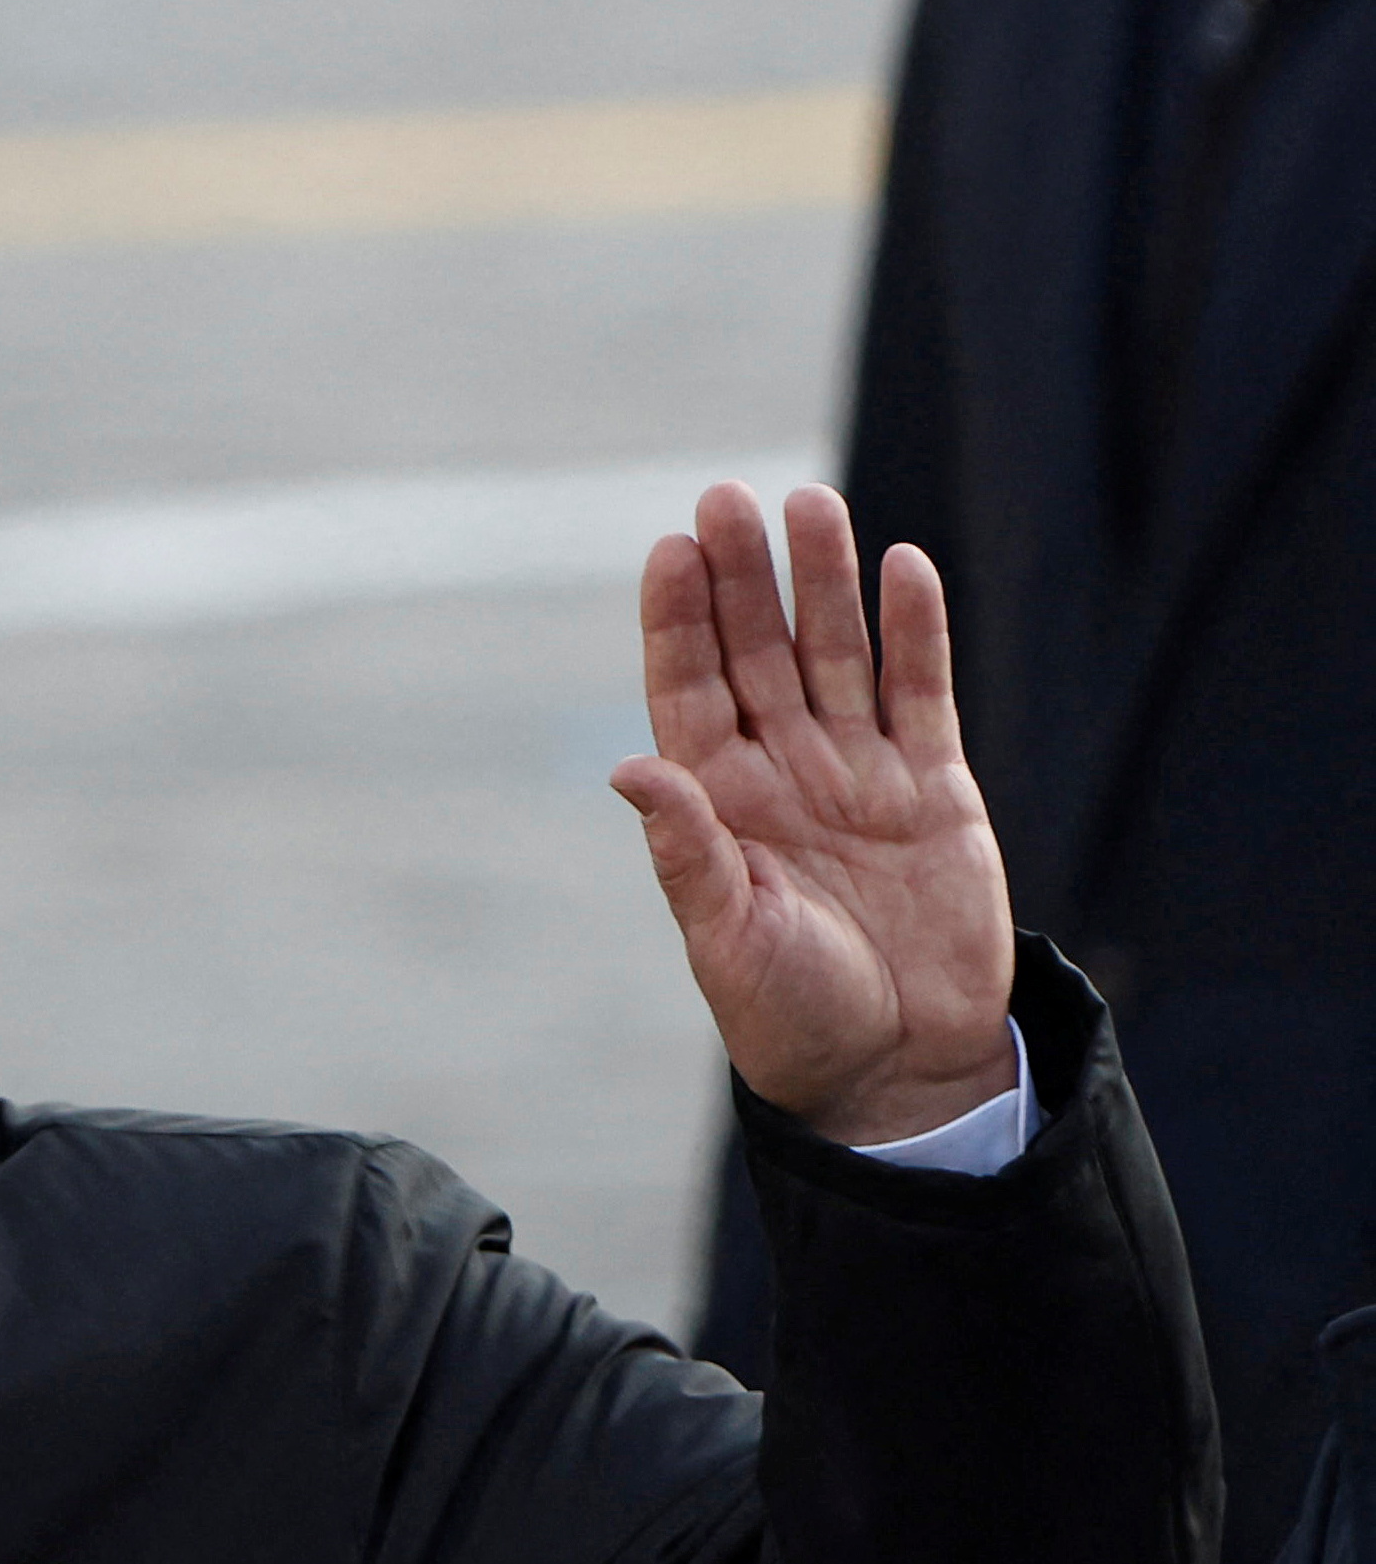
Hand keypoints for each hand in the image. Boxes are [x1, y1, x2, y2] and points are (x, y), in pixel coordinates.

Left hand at [612, 484, 1021, 1148]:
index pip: (688, 693)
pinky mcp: (933, 786)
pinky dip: (915, 631)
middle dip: (745, 578)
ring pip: (836, 655)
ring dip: (824, 583)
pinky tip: (902, 567)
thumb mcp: (727, 938)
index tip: (670, 548)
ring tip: (811, 503)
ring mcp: (858, 774)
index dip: (679, 622)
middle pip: (758, 654)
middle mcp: (781, 776)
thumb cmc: (792, 1017)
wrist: (894, 1066)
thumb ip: (686, 852)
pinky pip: (921, 692)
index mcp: (717, 810)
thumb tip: (630, 768)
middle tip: (731, 497)